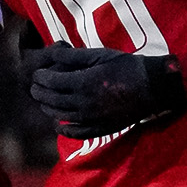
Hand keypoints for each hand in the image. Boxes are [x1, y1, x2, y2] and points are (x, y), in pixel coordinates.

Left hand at [28, 44, 186, 139]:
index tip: (37, 74)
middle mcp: (83, 103)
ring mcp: (91, 119)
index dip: (40, 77)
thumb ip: (74, 56)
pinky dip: (63, 129)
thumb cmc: (126, 66)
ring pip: (60, 117)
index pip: (51, 82)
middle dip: (39, 93)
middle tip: (34, 87)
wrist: (151, 87)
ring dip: (48, 108)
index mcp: (83, 83)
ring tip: (43, 101)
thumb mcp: (100, 55)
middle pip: (51, 100)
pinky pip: (75, 132)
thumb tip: (52, 53)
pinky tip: (59, 123)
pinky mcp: (99, 129)